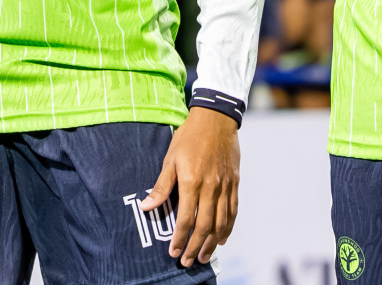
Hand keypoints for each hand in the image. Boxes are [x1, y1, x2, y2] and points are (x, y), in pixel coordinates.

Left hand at [140, 108, 239, 268]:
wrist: (216, 119)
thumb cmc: (189, 137)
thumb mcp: (170, 158)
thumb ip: (161, 186)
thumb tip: (147, 207)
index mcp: (192, 181)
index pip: (186, 219)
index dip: (180, 238)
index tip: (174, 251)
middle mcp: (211, 187)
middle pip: (204, 226)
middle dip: (196, 247)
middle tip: (188, 261)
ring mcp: (225, 186)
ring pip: (221, 223)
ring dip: (212, 243)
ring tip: (204, 256)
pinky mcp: (235, 183)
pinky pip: (233, 211)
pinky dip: (228, 228)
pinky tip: (222, 238)